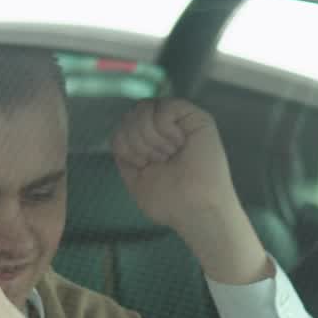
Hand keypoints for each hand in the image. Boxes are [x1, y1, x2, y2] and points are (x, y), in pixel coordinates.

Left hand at [113, 98, 269, 284]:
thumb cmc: (169, 201)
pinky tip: (178, 144)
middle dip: (137, 142)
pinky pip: (165, 107)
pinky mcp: (196, 118)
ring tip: (171, 154)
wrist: (194, 210)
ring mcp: (179, 121)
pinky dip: (165, 128)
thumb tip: (122, 129)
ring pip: (144, 108)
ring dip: (151, 138)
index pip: (122, 126)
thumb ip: (124, 152)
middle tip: (159, 161)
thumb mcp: (134, 178)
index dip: (125, 146)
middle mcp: (163, 128)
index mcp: (149, 143)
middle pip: (130, 115)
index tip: (143, 165)